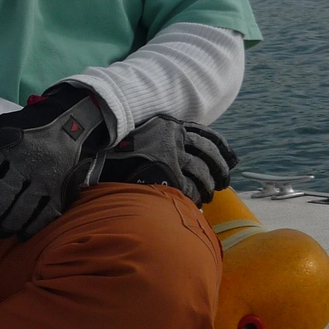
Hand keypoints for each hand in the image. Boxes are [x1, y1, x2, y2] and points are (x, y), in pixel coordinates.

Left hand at [0, 84, 110, 238]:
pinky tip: (22, 233)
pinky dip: (31, 228)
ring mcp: (47, 177)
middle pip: (1, 198)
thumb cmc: (31, 125)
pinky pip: (45, 215)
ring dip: (6, 226)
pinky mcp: (63, 188)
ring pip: (22, 210)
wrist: (75, 120)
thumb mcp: (1, 125)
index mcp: (7, 144)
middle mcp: (26, 162)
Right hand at [100, 116, 236, 205]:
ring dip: (208, 186)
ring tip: (208, 195)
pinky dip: (194, 196)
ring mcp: (171, 153)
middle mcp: (174, 136)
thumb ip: (161, 139)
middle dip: (221, 168)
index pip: (206, 133)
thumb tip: (181, 151)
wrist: (96, 158)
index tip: (232, 158)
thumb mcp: (143, 135)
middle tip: (224, 181)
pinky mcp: (166, 172)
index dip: (222, 147)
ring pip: (202, 171)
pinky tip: (194, 203)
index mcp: (170, 125)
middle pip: (209, 152)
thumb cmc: (117, 152)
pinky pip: (189, 187)